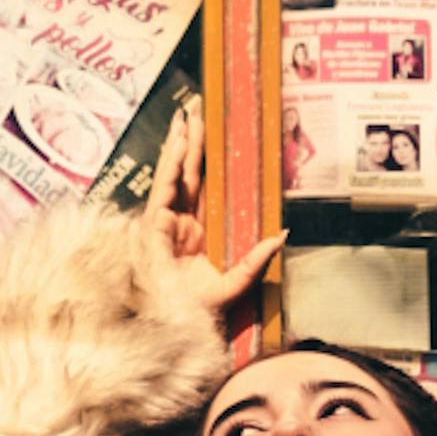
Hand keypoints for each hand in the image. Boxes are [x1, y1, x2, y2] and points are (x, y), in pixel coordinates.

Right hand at [145, 97, 282, 318]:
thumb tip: (282, 235)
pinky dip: (170, 165)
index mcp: (195, 232)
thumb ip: (256, 260)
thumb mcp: (235, 284)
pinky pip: (164, 188)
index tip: (207, 131)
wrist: (175, 328)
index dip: (201, 158)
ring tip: (186, 115)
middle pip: (184, 172)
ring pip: (173, 174)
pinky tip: (177, 143)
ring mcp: (164, 223)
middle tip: (195, 107)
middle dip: (188, 140)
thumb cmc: (198, 313)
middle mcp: (178, 223)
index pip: (199, 186)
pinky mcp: (154, 226)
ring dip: (179, 144)